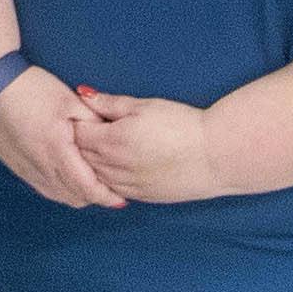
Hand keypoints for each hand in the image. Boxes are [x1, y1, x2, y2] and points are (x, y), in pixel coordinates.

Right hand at [0, 70, 125, 211]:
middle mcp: (40, 166)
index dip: (106, 196)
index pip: (87, 187)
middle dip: (95, 198)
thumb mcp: (69, 100)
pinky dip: (60, 190)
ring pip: (59, 196)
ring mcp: (26, 169)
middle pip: (74, 197)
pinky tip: (67, 179)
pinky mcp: (17, 167)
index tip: (120, 198)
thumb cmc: (27, 89)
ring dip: (77, 195)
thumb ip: (93, 121)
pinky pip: (44, 189)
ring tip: (92, 185)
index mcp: (56, 150)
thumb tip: (111, 137)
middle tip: (111, 191)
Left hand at [66, 88, 231, 203]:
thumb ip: (109, 103)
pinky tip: (118, 165)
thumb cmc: (183, 126)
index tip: (86, 114)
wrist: (215, 156)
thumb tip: (83, 95)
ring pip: (94, 175)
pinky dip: (107, 178)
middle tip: (92, 128)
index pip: (77, 133)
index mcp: (112, 141)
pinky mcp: (140, 196)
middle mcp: (114, 167)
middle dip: (81, 142)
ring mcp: (126, 185)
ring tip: (107, 146)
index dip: (79, 121)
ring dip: (92, 162)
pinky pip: (111, 189)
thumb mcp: (144, 106)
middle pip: (81, 155)